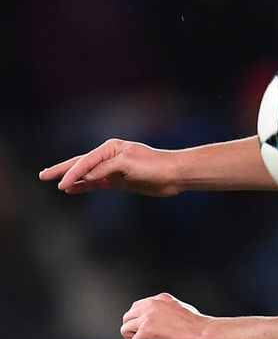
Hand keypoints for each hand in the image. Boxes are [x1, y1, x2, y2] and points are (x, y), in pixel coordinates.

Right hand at [39, 139, 181, 196]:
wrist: (174, 174)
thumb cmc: (154, 165)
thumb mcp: (127, 165)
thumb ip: (105, 170)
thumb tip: (85, 177)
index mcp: (111, 148)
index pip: (86, 161)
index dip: (72, 173)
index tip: (61, 185)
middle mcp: (110, 156)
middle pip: (81, 164)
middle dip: (62, 170)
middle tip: (42, 175)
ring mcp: (114, 169)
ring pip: (87, 175)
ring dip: (72, 179)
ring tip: (54, 182)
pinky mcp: (120, 181)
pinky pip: (97, 184)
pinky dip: (85, 186)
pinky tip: (73, 190)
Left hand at [121, 293, 210, 338]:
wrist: (203, 333)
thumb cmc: (198, 326)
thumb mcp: (180, 309)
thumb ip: (166, 310)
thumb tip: (157, 321)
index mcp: (161, 298)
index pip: (138, 307)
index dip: (139, 320)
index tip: (145, 329)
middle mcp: (152, 304)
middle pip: (128, 316)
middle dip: (133, 328)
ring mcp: (148, 317)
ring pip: (126, 329)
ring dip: (134, 338)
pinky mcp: (146, 331)